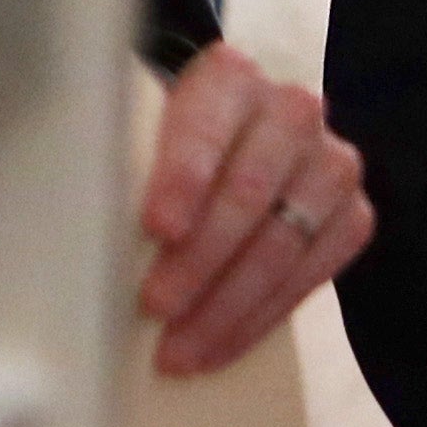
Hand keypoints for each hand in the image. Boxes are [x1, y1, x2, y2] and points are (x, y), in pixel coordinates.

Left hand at [133, 43, 371, 378]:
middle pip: (248, 191)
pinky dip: (258, 320)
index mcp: (229, 76)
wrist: (234, 150)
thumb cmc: (169, 152)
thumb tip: (74, 230)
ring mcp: (331, 164)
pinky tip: (218, 349)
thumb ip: (122, 163)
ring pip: (282, 243)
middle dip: (198, 258)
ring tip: (178, 350)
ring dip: (225, 305)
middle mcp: (291, 111)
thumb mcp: (142, 135)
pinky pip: (310, 278)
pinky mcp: (352, 217)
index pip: (206, 126)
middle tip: (154, 306)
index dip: (183, 177)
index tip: (157, 228)